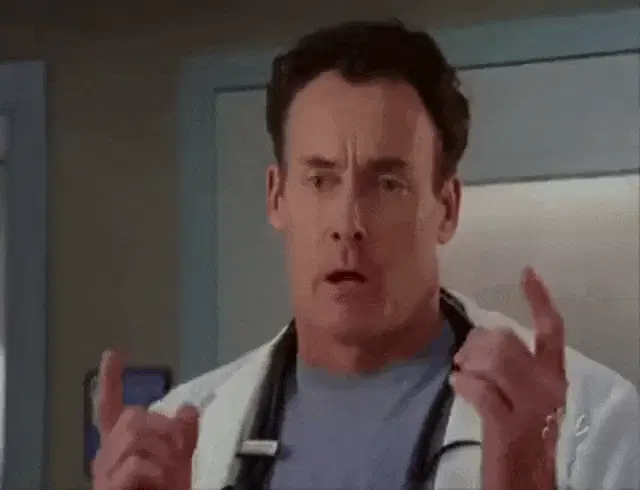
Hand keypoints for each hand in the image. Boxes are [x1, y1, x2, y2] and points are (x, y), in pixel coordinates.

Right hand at [92, 350, 198, 489]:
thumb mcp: (180, 462)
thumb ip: (184, 435)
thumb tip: (189, 407)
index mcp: (121, 445)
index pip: (111, 406)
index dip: (111, 380)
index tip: (113, 353)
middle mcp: (106, 455)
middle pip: (133, 416)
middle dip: (163, 427)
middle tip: (178, 450)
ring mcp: (104, 473)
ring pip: (135, 435)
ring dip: (163, 451)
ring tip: (167, 474)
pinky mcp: (108, 489)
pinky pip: (136, 464)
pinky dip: (156, 471)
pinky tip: (159, 484)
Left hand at [451, 267, 567, 489]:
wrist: (524, 482)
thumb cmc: (518, 435)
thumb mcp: (521, 397)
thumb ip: (510, 367)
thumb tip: (481, 341)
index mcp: (553, 378)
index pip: (551, 330)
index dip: (540, 299)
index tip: (527, 272)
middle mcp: (549, 388)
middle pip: (506, 340)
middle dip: (476, 344)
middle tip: (464, 359)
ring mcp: (531, 407)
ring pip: (492, 360)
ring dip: (467, 363)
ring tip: (462, 375)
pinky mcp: (509, 426)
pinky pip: (478, 387)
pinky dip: (462, 385)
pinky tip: (459, 388)